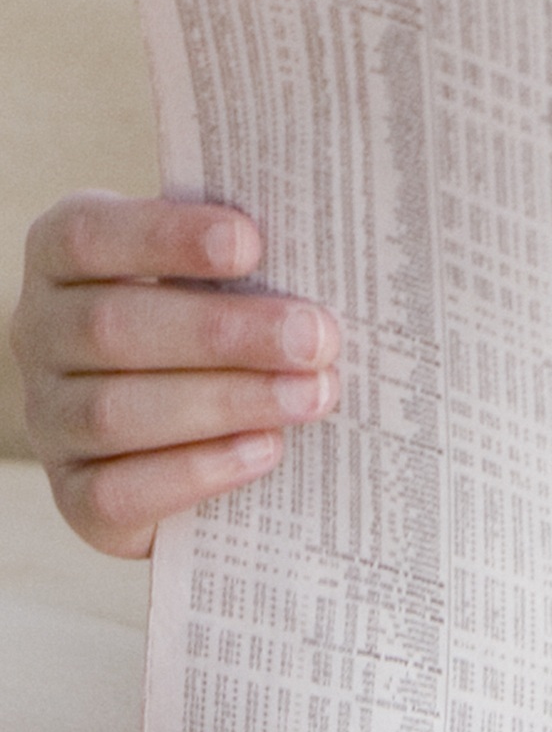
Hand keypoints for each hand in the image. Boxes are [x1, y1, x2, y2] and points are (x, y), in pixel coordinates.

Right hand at [11, 192, 339, 557]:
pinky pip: (116, 491)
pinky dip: (198, 470)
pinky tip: (266, 449)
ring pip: (114, 412)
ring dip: (228, 401)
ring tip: (314, 394)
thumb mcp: (229, 272)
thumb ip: (255, 254)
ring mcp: (50, 419)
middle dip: (225, 333)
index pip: (85, 235)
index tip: (251, 244)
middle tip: (316, 338)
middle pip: (109, 327)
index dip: (164, 236)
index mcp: (65, 258)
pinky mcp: (74, 496)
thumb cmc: (226, 316)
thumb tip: (331, 245)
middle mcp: (41, 335)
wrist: (206, 425)